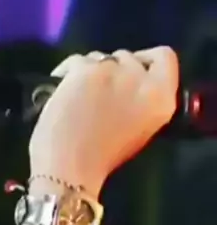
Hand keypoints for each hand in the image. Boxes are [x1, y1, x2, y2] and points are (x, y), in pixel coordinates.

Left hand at [29, 47, 178, 192]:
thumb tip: (128, 80)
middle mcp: (140, 80)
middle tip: (99, 93)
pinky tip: (60, 92)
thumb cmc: (103, 158)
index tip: (132, 72)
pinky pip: (74, 61)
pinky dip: (66, 73)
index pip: (165, 57)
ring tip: (78, 97)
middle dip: (113, 70)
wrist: (70, 169)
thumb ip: (142, 99)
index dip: (146, 60)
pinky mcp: (83, 70)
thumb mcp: (141, 128)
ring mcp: (111, 72)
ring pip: (99, 57)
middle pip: (128, 56)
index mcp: (162, 99)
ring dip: (89, 71)